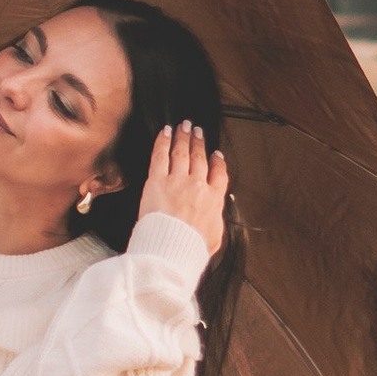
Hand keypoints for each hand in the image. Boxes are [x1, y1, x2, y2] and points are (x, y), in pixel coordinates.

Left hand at [139, 120, 229, 259]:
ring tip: (184, 126)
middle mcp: (197, 186)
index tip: (216, 155)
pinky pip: (160, 155)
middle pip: (200, 158)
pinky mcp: (157, 181)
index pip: (219, 174)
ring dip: (184, 137)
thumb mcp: (214, 237)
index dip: (218, 162)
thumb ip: (217, 220)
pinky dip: (163, 141)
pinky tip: (165, 132)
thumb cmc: (189, 248)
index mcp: (213, 199)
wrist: (169, 250)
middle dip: (199, 143)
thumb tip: (217, 211)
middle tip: (198, 132)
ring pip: (182, 152)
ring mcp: (177, 181)